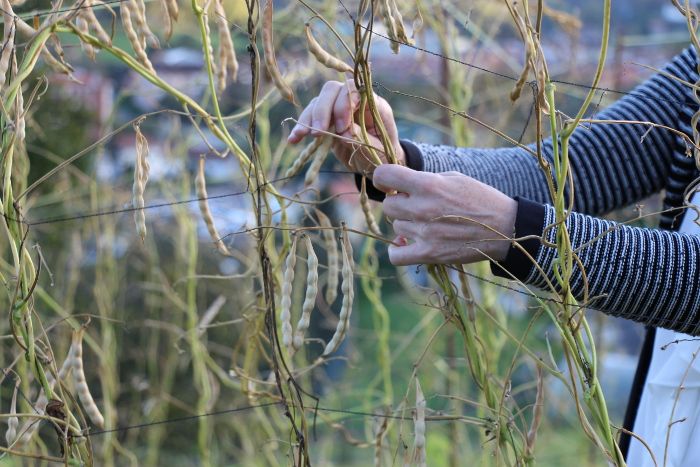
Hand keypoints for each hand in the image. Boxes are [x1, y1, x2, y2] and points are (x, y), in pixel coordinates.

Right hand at [287, 80, 405, 174]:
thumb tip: (344, 133)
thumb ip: (363, 141)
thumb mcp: (377, 151)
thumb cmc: (383, 156)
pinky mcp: (326, 120)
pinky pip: (310, 118)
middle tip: (318, 132)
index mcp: (373, 103)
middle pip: (332, 90)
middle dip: (322, 110)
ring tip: (300, 136)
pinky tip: (294, 139)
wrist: (378, 163)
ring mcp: (338, 109)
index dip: (344, 105)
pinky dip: (301, 128)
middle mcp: (354, 101)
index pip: (354, 90)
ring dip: (307, 119)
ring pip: (317, 103)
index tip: (342, 128)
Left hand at [373, 165, 517, 265]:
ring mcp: (425, 232)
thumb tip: (398, 186)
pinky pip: (396, 256)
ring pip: (396, 227)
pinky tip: (407, 244)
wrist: (504, 228)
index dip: (383, 179)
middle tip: (416, 206)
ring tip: (427, 223)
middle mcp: (422, 208)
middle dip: (399, 204)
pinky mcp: (429, 254)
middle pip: (388, 206)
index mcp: (428, 184)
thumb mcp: (453, 178)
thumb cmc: (479, 198)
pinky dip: (398, 250)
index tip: (389, 184)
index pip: (384, 175)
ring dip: (407, 225)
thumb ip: (424, 179)